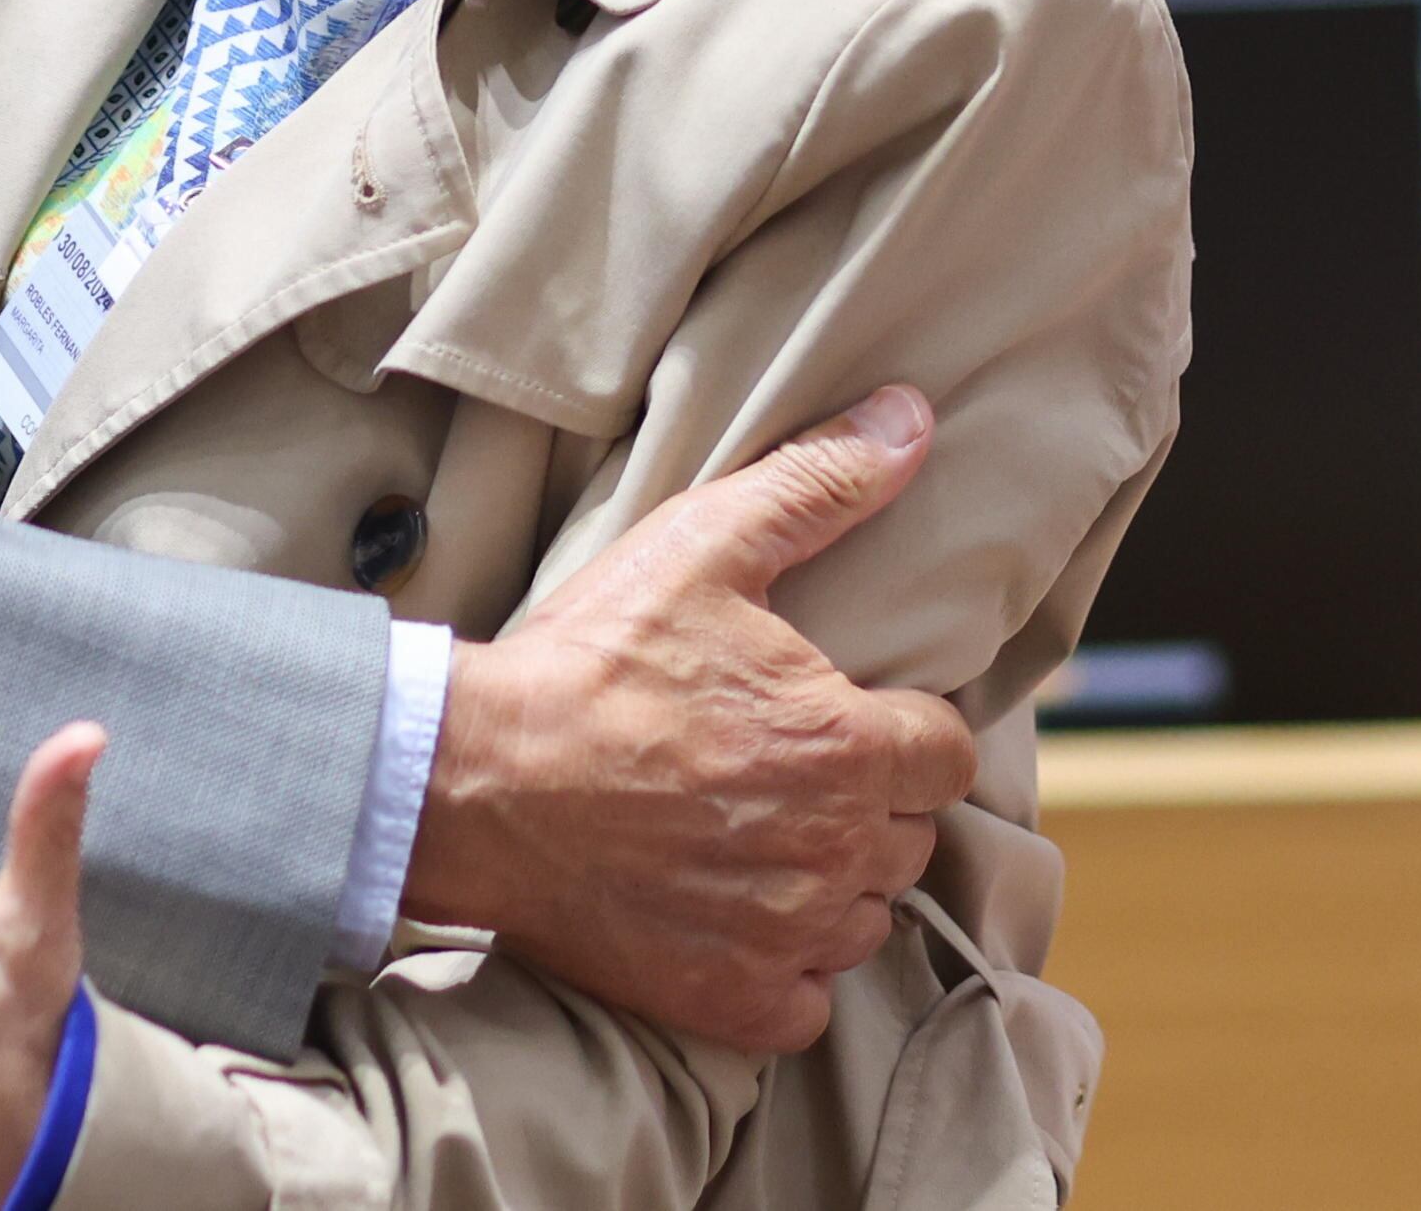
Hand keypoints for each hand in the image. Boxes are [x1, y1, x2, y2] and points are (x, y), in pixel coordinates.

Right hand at [399, 385, 973, 1054]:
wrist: (473, 782)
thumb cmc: (588, 662)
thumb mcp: (702, 546)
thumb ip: (819, 485)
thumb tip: (912, 420)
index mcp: (844, 746)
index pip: (947, 754)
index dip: (904, 729)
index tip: (846, 717)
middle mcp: (832, 852)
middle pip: (908, 837)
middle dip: (864, 802)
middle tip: (783, 767)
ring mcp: (784, 935)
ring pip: (863, 918)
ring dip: (828, 883)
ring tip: (754, 836)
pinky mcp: (729, 1000)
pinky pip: (807, 999)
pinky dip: (782, 966)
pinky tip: (731, 914)